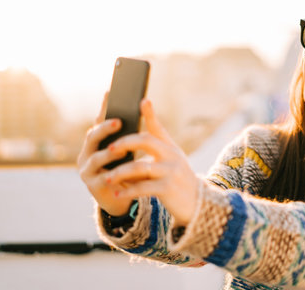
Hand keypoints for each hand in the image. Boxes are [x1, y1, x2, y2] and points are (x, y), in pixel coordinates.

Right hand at [77, 92, 133, 215]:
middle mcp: (87, 153)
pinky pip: (102, 178)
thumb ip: (131, 132)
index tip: (110, 93)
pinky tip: (121, 172)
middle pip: (93, 136)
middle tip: (118, 122)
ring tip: (122, 150)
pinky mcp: (93, 186)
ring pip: (95, 158)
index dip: (103, 108)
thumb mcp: (128, 150)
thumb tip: (144, 103)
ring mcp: (87, 169)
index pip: (99, 121)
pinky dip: (112, 175)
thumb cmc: (126, 168)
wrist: (122, 197)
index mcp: (96, 141)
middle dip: (105, 129)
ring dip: (109, 153)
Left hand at [85, 96, 199, 225]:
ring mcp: (170, 172)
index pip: (158, 127)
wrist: (197, 203)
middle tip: (109, 148)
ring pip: (140, 167)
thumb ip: (155, 150)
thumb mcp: (171, 160)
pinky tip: (118, 193)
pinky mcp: (167, 189)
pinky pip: (143, 188)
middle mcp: (171, 156)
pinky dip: (128, 191)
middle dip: (125, 143)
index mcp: (170, 147)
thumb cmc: (177, 179)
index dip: (150, 114)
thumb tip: (131, 141)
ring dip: (121, 172)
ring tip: (107, 177)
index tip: (142, 101)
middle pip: (145, 141)